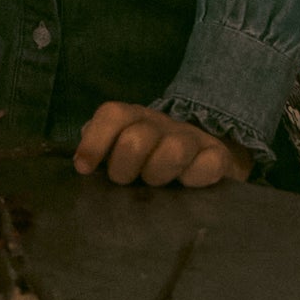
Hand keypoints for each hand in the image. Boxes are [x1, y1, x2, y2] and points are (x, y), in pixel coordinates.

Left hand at [73, 103, 253, 187]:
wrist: (204, 154)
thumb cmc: (151, 156)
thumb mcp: (121, 148)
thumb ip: (101, 147)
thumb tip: (83, 158)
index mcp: (134, 117)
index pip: (112, 114)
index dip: (95, 140)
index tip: (84, 168)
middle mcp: (162, 123)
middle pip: (137, 138)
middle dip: (124, 166)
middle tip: (124, 180)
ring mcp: (191, 137)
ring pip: (174, 149)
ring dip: (159, 173)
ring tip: (155, 184)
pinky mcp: (217, 156)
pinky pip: (208, 164)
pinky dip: (195, 177)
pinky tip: (187, 184)